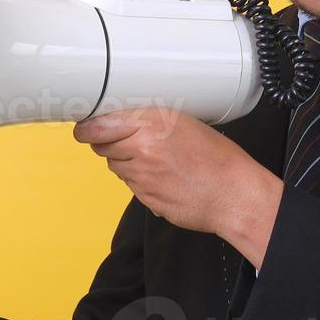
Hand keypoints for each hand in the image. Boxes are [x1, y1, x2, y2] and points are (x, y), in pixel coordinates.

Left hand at [72, 107, 282, 265]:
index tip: (85, 127)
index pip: (98, 127)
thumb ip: (150, 120)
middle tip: (128, 140)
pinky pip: (132, 185)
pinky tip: (164, 176)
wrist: (234, 195)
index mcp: (151, 124)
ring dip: (126, 162)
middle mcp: (141, 150)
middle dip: (110, 143)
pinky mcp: (145, 199)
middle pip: (102, 147)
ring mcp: (141, 177)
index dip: (88, 128)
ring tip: (155, 159)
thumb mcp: (186, 123)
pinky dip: (141, 180)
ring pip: (116, 166)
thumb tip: (122, 120)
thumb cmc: (218, 159)